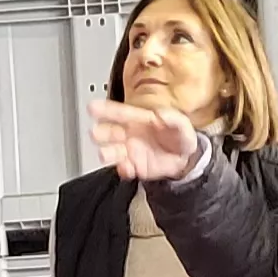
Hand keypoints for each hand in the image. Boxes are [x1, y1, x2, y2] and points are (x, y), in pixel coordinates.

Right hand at [87, 100, 211, 181]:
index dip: (106, 110)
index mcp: (139, 120)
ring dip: (106, 153)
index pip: (120, 113)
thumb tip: (161, 114)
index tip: (93, 107)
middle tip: (95, 132)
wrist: (185, 160)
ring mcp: (130, 152)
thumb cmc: (180, 137)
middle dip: (101, 132)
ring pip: (112, 152)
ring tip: (104, 153)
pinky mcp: (134, 167)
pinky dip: (123, 169)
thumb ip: (174, 118)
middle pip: (110, 132)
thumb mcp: (182, 124)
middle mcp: (129, 135)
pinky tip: (125, 167)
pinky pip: (125, 169)